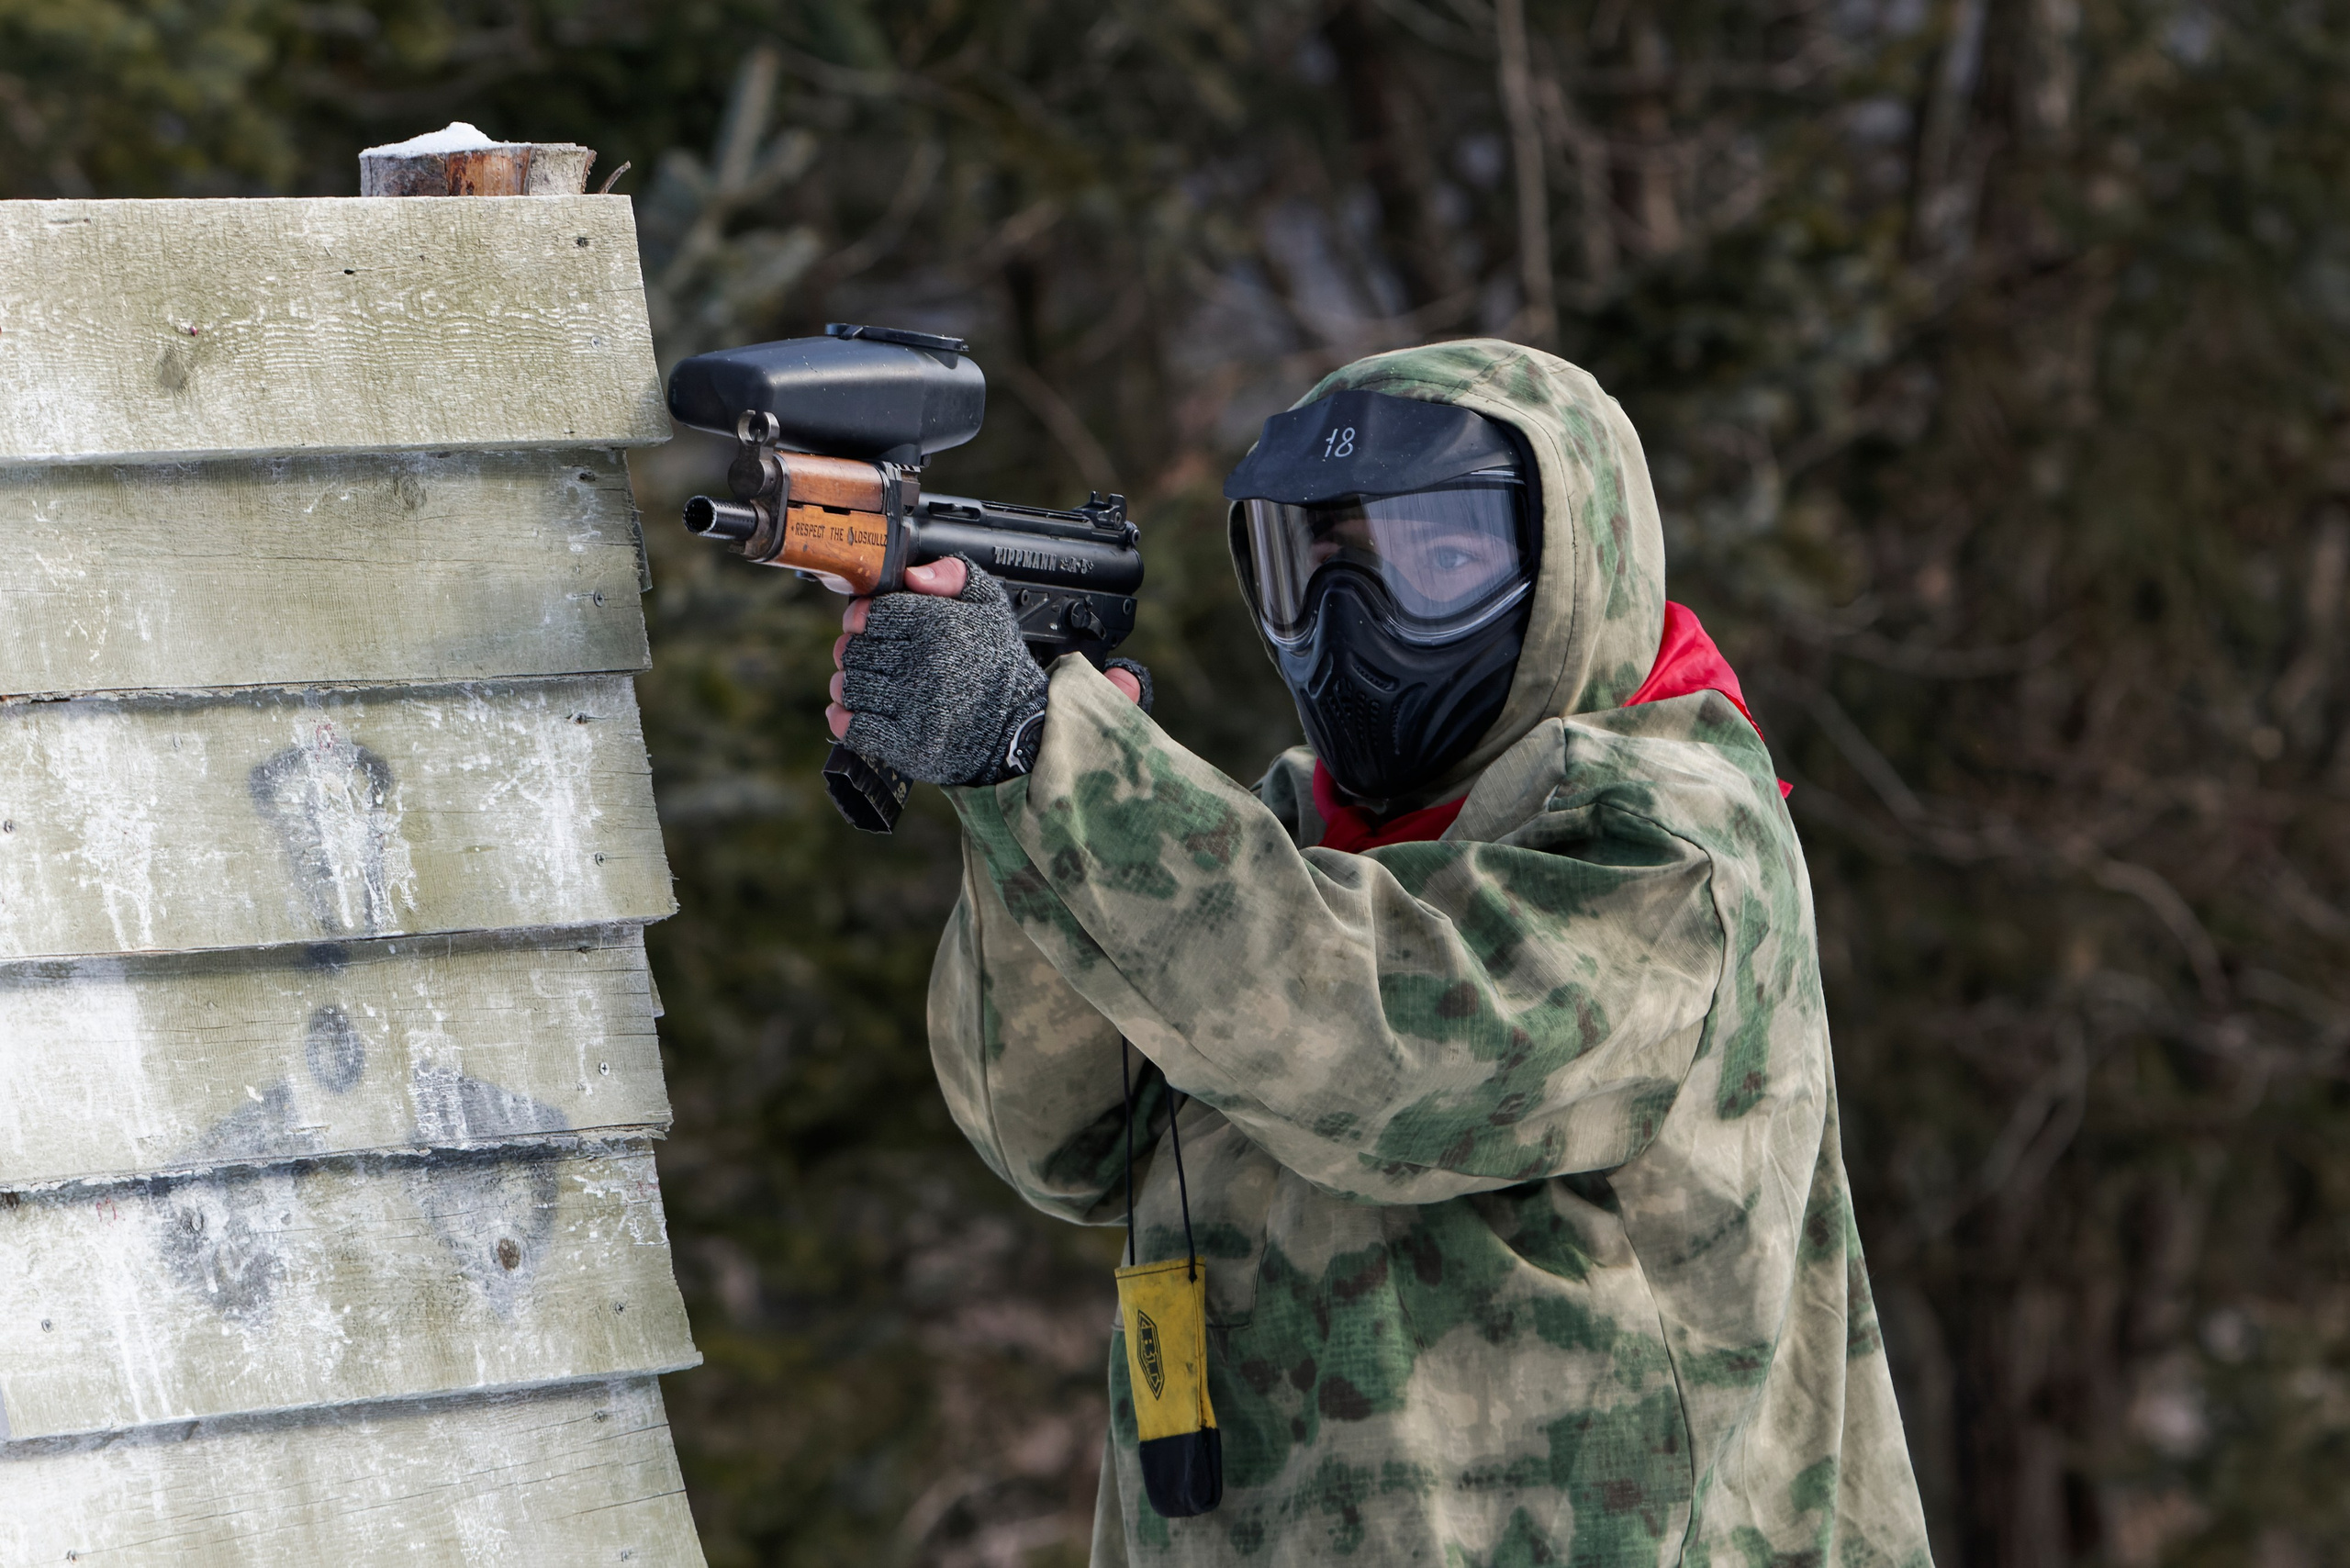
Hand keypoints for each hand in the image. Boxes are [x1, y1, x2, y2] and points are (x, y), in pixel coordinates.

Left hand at [826, 559, 1143, 740]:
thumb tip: (911, 576)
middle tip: (868, 658)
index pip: (872, 614)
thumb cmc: (997, 663)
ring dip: (849, 685)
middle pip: (856, 651)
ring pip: (851, 687)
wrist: (1019, 727)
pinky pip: (855, 727)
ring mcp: (915, 707)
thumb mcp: (990, 605)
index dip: (860, 618)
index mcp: (939, 625)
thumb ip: (953, 574)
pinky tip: (851, 712)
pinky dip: (845, 718)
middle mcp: (925, 665)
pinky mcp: (909, 744)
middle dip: (854, 652)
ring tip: (868, 685)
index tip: (862, 625)